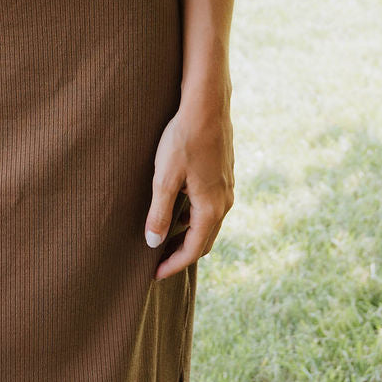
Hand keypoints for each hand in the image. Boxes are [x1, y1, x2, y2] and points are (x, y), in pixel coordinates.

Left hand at [144, 94, 233, 280]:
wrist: (207, 106)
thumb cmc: (183, 139)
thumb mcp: (165, 177)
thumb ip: (160, 212)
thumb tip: (153, 243)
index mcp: (211, 208)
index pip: (193, 250)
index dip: (173, 265)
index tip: (155, 275)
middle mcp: (224, 203)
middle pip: (204, 241)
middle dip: (182, 254)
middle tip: (158, 262)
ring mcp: (227, 188)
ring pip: (209, 224)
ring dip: (189, 236)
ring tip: (166, 238)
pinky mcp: (224, 175)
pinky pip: (212, 208)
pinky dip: (196, 219)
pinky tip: (180, 209)